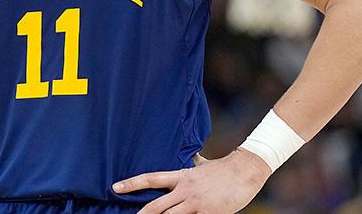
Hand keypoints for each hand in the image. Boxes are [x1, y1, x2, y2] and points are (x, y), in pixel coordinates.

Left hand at [112, 148, 272, 213]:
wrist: (246, 170)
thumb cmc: (225, 168)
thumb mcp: (203, 164)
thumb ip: (193, 163)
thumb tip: (192, 155)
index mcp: (182, 176)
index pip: (151, 179)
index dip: (132, 183)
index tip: (116, 187)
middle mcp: (185, 189)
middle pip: (156, 206)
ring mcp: (196, 202)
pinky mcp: (208, 213)